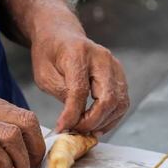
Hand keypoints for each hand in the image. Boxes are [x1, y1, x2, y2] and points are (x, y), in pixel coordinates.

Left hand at [31, 14, 128, 135]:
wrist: (60, 35)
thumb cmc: (49, 53)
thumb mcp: (44, 74)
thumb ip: (62, 94)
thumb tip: (75, 119)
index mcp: (78, 53)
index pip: (80, 91)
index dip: (72, 114)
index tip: (63, 128)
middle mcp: (101, 58)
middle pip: (108, 98)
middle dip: (92, 121)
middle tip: (77, 131)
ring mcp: (113, 65)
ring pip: (119, 102)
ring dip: (104, 122)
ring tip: (88, 131)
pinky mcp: (118, 73)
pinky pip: (122, 100)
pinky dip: (112, 116)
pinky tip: (98, 124)